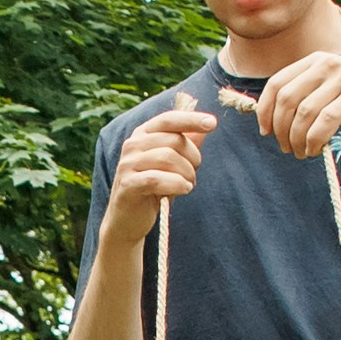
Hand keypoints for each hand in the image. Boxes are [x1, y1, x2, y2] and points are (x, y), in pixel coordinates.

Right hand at [102, 91, 217, 243]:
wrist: (127, 220)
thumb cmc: (153, 189)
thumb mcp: (173, 165)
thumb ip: (187, 144)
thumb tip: (206, 125)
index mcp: (143, 134)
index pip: (169, 119)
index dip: (191, 120)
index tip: (212, 123)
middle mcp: (132, 145)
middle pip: (174, 141)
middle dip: (193, 158)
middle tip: (194, 174)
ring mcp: (128, 164)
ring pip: (168, 158)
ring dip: (187, 173)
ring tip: (188, 185)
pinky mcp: (128, 184)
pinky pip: (157, 178)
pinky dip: (176, 184)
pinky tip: (184, 189)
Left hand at [253, 52, 340, 160]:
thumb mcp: (332, 86)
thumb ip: (306, 93)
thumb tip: (272, 116)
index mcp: (316, 60)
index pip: (277, 83)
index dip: (265, 110)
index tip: (266, 132)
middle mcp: (327, 64)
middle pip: (287, 99)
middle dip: (281, 129)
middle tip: (286, 148)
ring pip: (304, 113)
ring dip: (298, 139)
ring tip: (302, 153)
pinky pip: (325, 121)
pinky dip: (315, 140)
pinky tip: (316, 150)